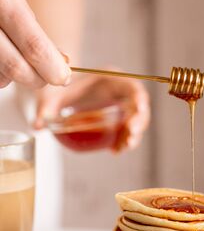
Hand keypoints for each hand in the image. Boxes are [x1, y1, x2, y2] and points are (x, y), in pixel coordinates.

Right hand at [0, 0, 70, 87]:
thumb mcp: (15, 4)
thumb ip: (38, 35)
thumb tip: (62, 65)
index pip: (34, 46)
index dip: (52, 68)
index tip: (64, 78)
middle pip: (15, 67)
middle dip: (37, 79)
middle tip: (46, 78)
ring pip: (0, 77)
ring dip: (13, 77)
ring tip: (14, 57)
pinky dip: (0, 76)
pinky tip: (0, 58)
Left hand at [35, 73, 150, 151]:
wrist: (59, 89)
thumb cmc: (60, 86)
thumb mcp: (53, 94)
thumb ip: (46, 107)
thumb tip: (38, 125)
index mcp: (110, 79)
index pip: (132, 87)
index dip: (139, 98)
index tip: (138, 109)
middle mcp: (118, 93)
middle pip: (138, 107)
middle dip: (138, 122)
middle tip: (129, 136)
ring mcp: (118, 107)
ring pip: (134, 121)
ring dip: (132, 135)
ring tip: (123, 147)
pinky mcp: (115, 119)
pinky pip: (124, 131)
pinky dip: (123, 141)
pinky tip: (115, 151)